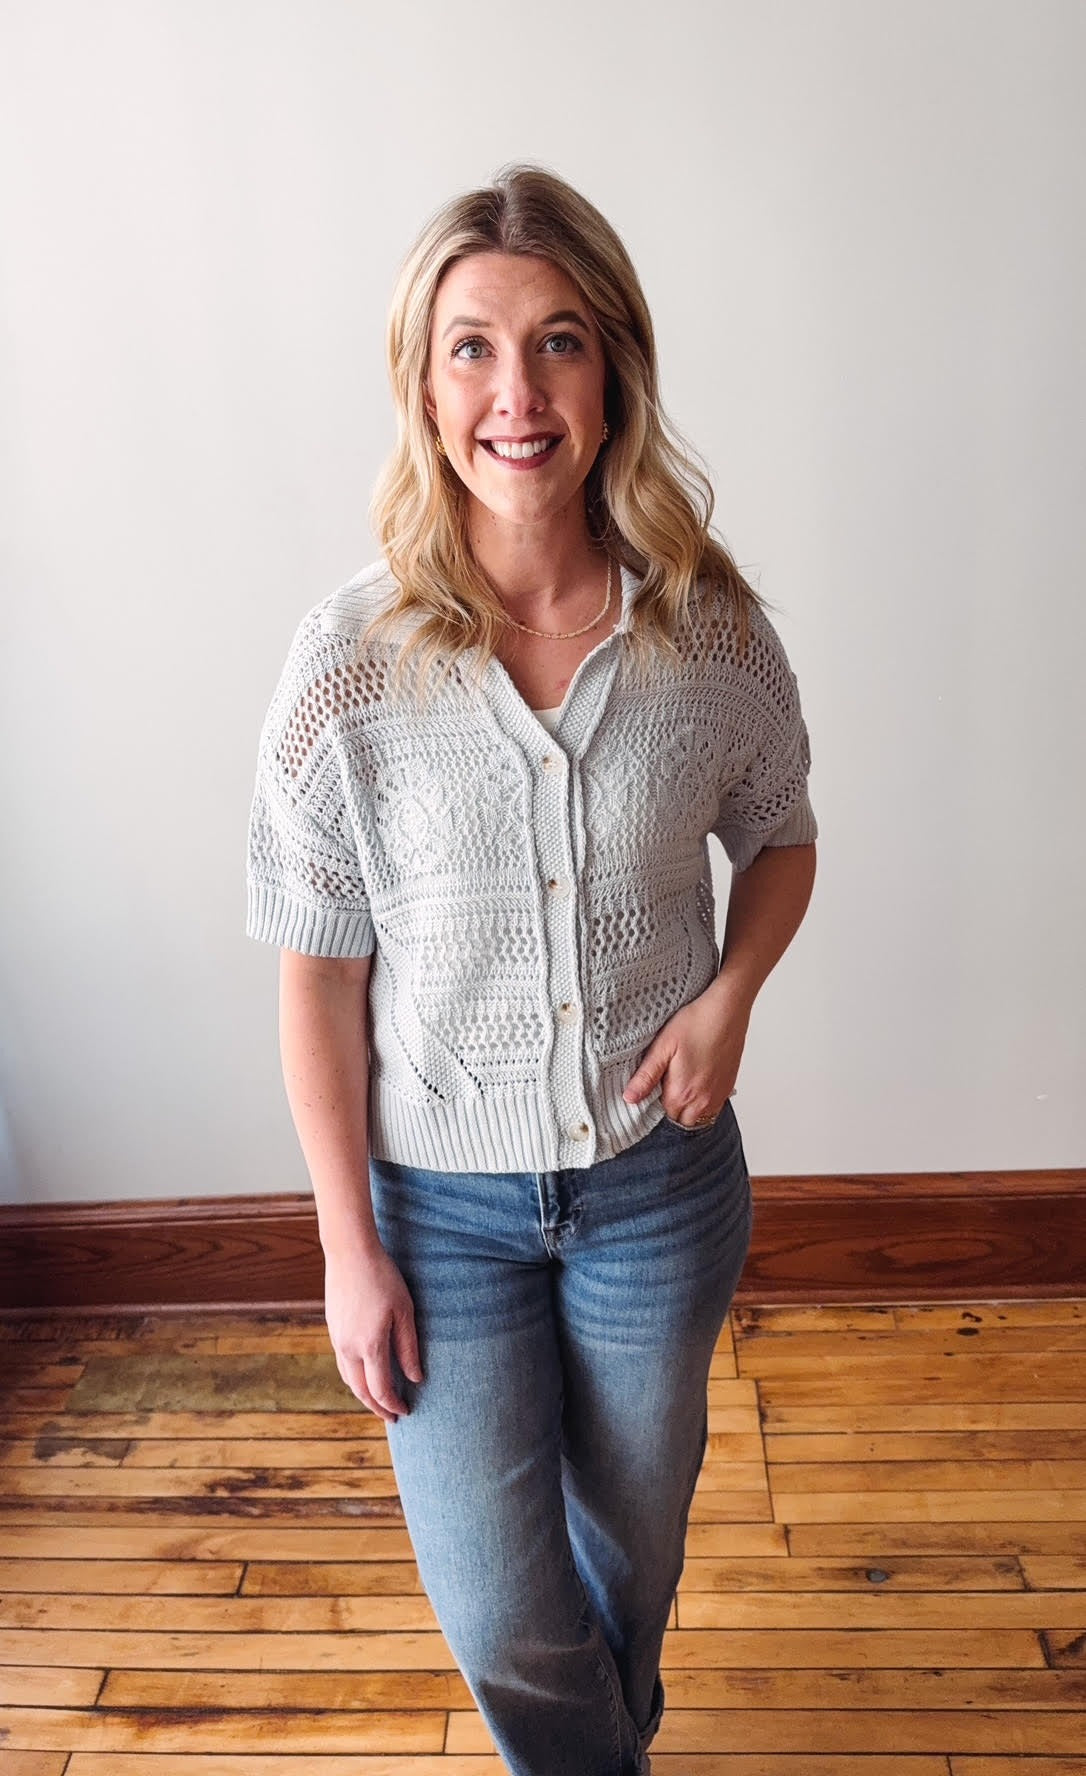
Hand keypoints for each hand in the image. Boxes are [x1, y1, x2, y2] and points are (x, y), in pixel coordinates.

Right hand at [323, 1244, 423, 1423]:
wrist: (349, 1252)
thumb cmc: (383, 1277)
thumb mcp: (405, 1311)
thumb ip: (409, 1347)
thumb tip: (416, 1378)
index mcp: (369, 1345)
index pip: (381, 1389)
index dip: (393, 1405)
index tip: (406, 1412)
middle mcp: (348, 1348)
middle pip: (360, 1391)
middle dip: (377, 1407)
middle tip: (392, 1417)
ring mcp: (337, 1339)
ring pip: (348, 1379)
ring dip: (363, 1394)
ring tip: (379, 1400)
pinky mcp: (333, 1328)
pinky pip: (342, 1363)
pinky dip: (354, 1377)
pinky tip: (365, 1373)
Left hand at [622, 978, 749, 1125]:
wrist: (727, 1010)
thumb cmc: (696, 1023)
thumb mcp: (663, 1046)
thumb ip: (646, 1076)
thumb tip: (629, 1098)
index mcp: (682, 1093)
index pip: (661, 1116)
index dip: (651, 1105)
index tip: (648, 1090)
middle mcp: (703, 1101)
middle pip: (679, 1120)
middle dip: (669, 1109)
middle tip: (663, 1085)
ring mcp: (718, 1095)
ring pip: (697, 1116)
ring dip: (686, 1107)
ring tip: (679, 1082)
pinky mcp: (728, 1086)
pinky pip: (712, 1107)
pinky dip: (702, 1102)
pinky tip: (696, 1080)